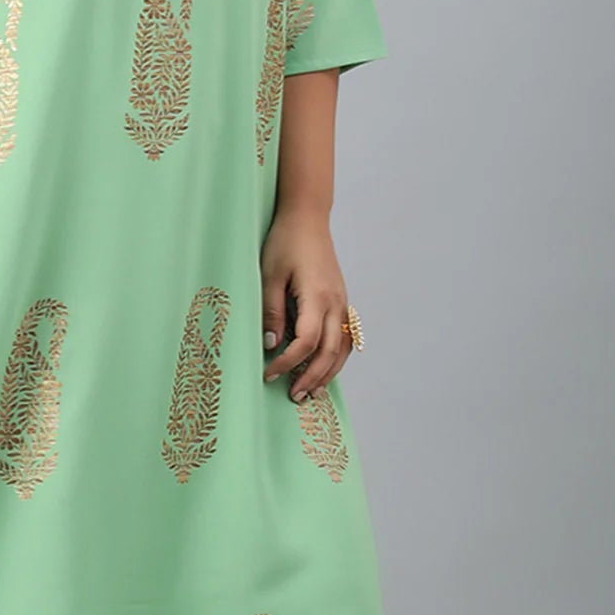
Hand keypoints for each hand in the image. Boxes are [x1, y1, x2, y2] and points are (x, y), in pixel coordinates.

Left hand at [260, 209, 353, 402]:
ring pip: (342, 348)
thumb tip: (271, 345)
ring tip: (310, 392)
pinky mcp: (341, 300)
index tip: (268, 373)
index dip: (287, 362)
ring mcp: (342, 302)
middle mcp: (336, 303)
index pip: (306, 342)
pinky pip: (345, 337)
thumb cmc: (285, 243)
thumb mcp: (269, 276)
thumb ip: (272, 312)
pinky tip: (325, 369)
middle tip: (293, 396)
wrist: (307, 219)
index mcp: (317, 297)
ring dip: (327, 372)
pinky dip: (337, 357)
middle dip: (311, 377)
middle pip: (329, 352)